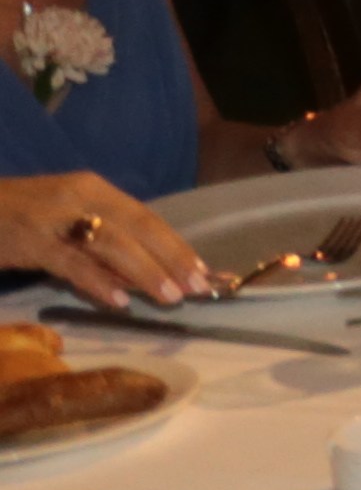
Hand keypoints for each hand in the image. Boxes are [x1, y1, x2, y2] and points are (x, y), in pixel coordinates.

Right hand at [0, 171, 211, 305]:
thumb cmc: (24, 219)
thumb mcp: (69, 225)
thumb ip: (105, 248)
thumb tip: (145, 279)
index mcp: (96, 190)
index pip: (148, 217)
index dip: (178, 245)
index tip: (207, 271)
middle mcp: (81, 196)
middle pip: (139, 226)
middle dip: (173, 257)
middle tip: (200, 287)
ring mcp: (56, 217)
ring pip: (112, 242)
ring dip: (145, 270)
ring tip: (170, 296)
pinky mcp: (31, 240)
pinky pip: (71, 262)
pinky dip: (97, 281)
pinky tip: (119, 299)